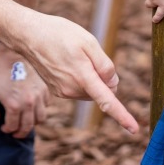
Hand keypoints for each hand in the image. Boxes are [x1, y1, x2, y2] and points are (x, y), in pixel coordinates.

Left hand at [0, 47, 48, 138]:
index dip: (7, 130)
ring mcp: (39, 96)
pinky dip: (41, 109)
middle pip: (28, 127)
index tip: (4, 128)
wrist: (13, 51)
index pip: (12, 126)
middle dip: (20, 133)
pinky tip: (33, 106)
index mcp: (13, 105)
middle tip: (16, 133)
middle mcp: (28, 103)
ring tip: (26, 121)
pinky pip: (46, 105)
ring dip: (33, 123)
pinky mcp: (46, 88)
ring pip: (40, 118)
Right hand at [14, 12, 138, 133]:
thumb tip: (113, 84)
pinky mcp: (57, 91)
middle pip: (102, 90)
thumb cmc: (60, 34)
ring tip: (74, 56)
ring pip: (91, 89)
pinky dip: (80, 78)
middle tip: (87, 54)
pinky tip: (66, 61)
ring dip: (90, 76)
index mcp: (82, 77)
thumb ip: (104, 64)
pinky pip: (79, 88)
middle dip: (103, 76)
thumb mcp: (87, 41)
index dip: (122, 116)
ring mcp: (63, 92)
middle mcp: (72, 90)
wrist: (29, 35)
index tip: (134, 130)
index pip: (107, 101)